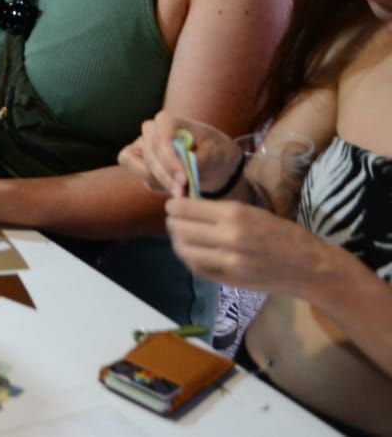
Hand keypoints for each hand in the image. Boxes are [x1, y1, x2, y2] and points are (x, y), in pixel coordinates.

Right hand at [118, 112, 241, 198]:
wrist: (212, 162)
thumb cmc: (215, 151)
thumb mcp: (217, 153)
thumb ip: (201, 161)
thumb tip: (186, 172)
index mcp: (167, 120)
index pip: (161, 139)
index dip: (169, 160)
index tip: (184, 180)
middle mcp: (150, 130)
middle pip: (150, 156)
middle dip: (166, 177)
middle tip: (184, 193)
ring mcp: (142, 147)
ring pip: (143, 169)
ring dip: (162, 184)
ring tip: (184, 192)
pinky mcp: (138, 164)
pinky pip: (144, 179)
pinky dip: (160, 187)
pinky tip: (177, 188)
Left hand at [165, 197, 336, 297]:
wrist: (312, 268)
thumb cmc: (285, 235)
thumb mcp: (254, 212)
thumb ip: (222, 211)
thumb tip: (188, 206)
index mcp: (235, 213)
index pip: (186, 208)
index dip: (174, 206)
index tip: (173, 205)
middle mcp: (229, 236)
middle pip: (180, 229)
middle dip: (172, 223)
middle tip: (173, 221)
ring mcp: (229, 261)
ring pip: (185, 250)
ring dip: (178, 242)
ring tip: (180, 237)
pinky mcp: (231, 280)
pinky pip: (198, 269)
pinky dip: (189, 260)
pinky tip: (192, 253)